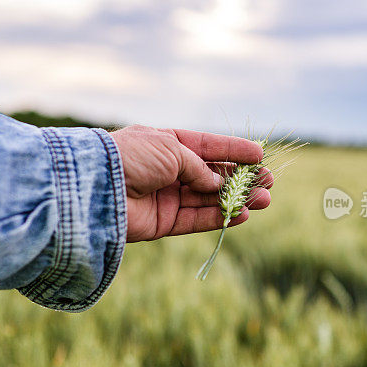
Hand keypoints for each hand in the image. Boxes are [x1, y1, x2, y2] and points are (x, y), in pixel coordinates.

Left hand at [110, 125, 273, 241]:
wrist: (98, 188)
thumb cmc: (132, 157)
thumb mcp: (171, 149)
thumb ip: (198, 166)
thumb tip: (215, 183)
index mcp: (164, 143)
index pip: (205, 145)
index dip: (232, 149)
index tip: (259, 155)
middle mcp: (165, 170)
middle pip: (210, 175)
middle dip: (240, 178)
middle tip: (268, 181)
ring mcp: (164, 197)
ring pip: (208, 199)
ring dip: (236, 199)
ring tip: (264, 199)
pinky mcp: (162, 223)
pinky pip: (196, 220)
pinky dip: (219, 217)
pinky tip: (242, 214)